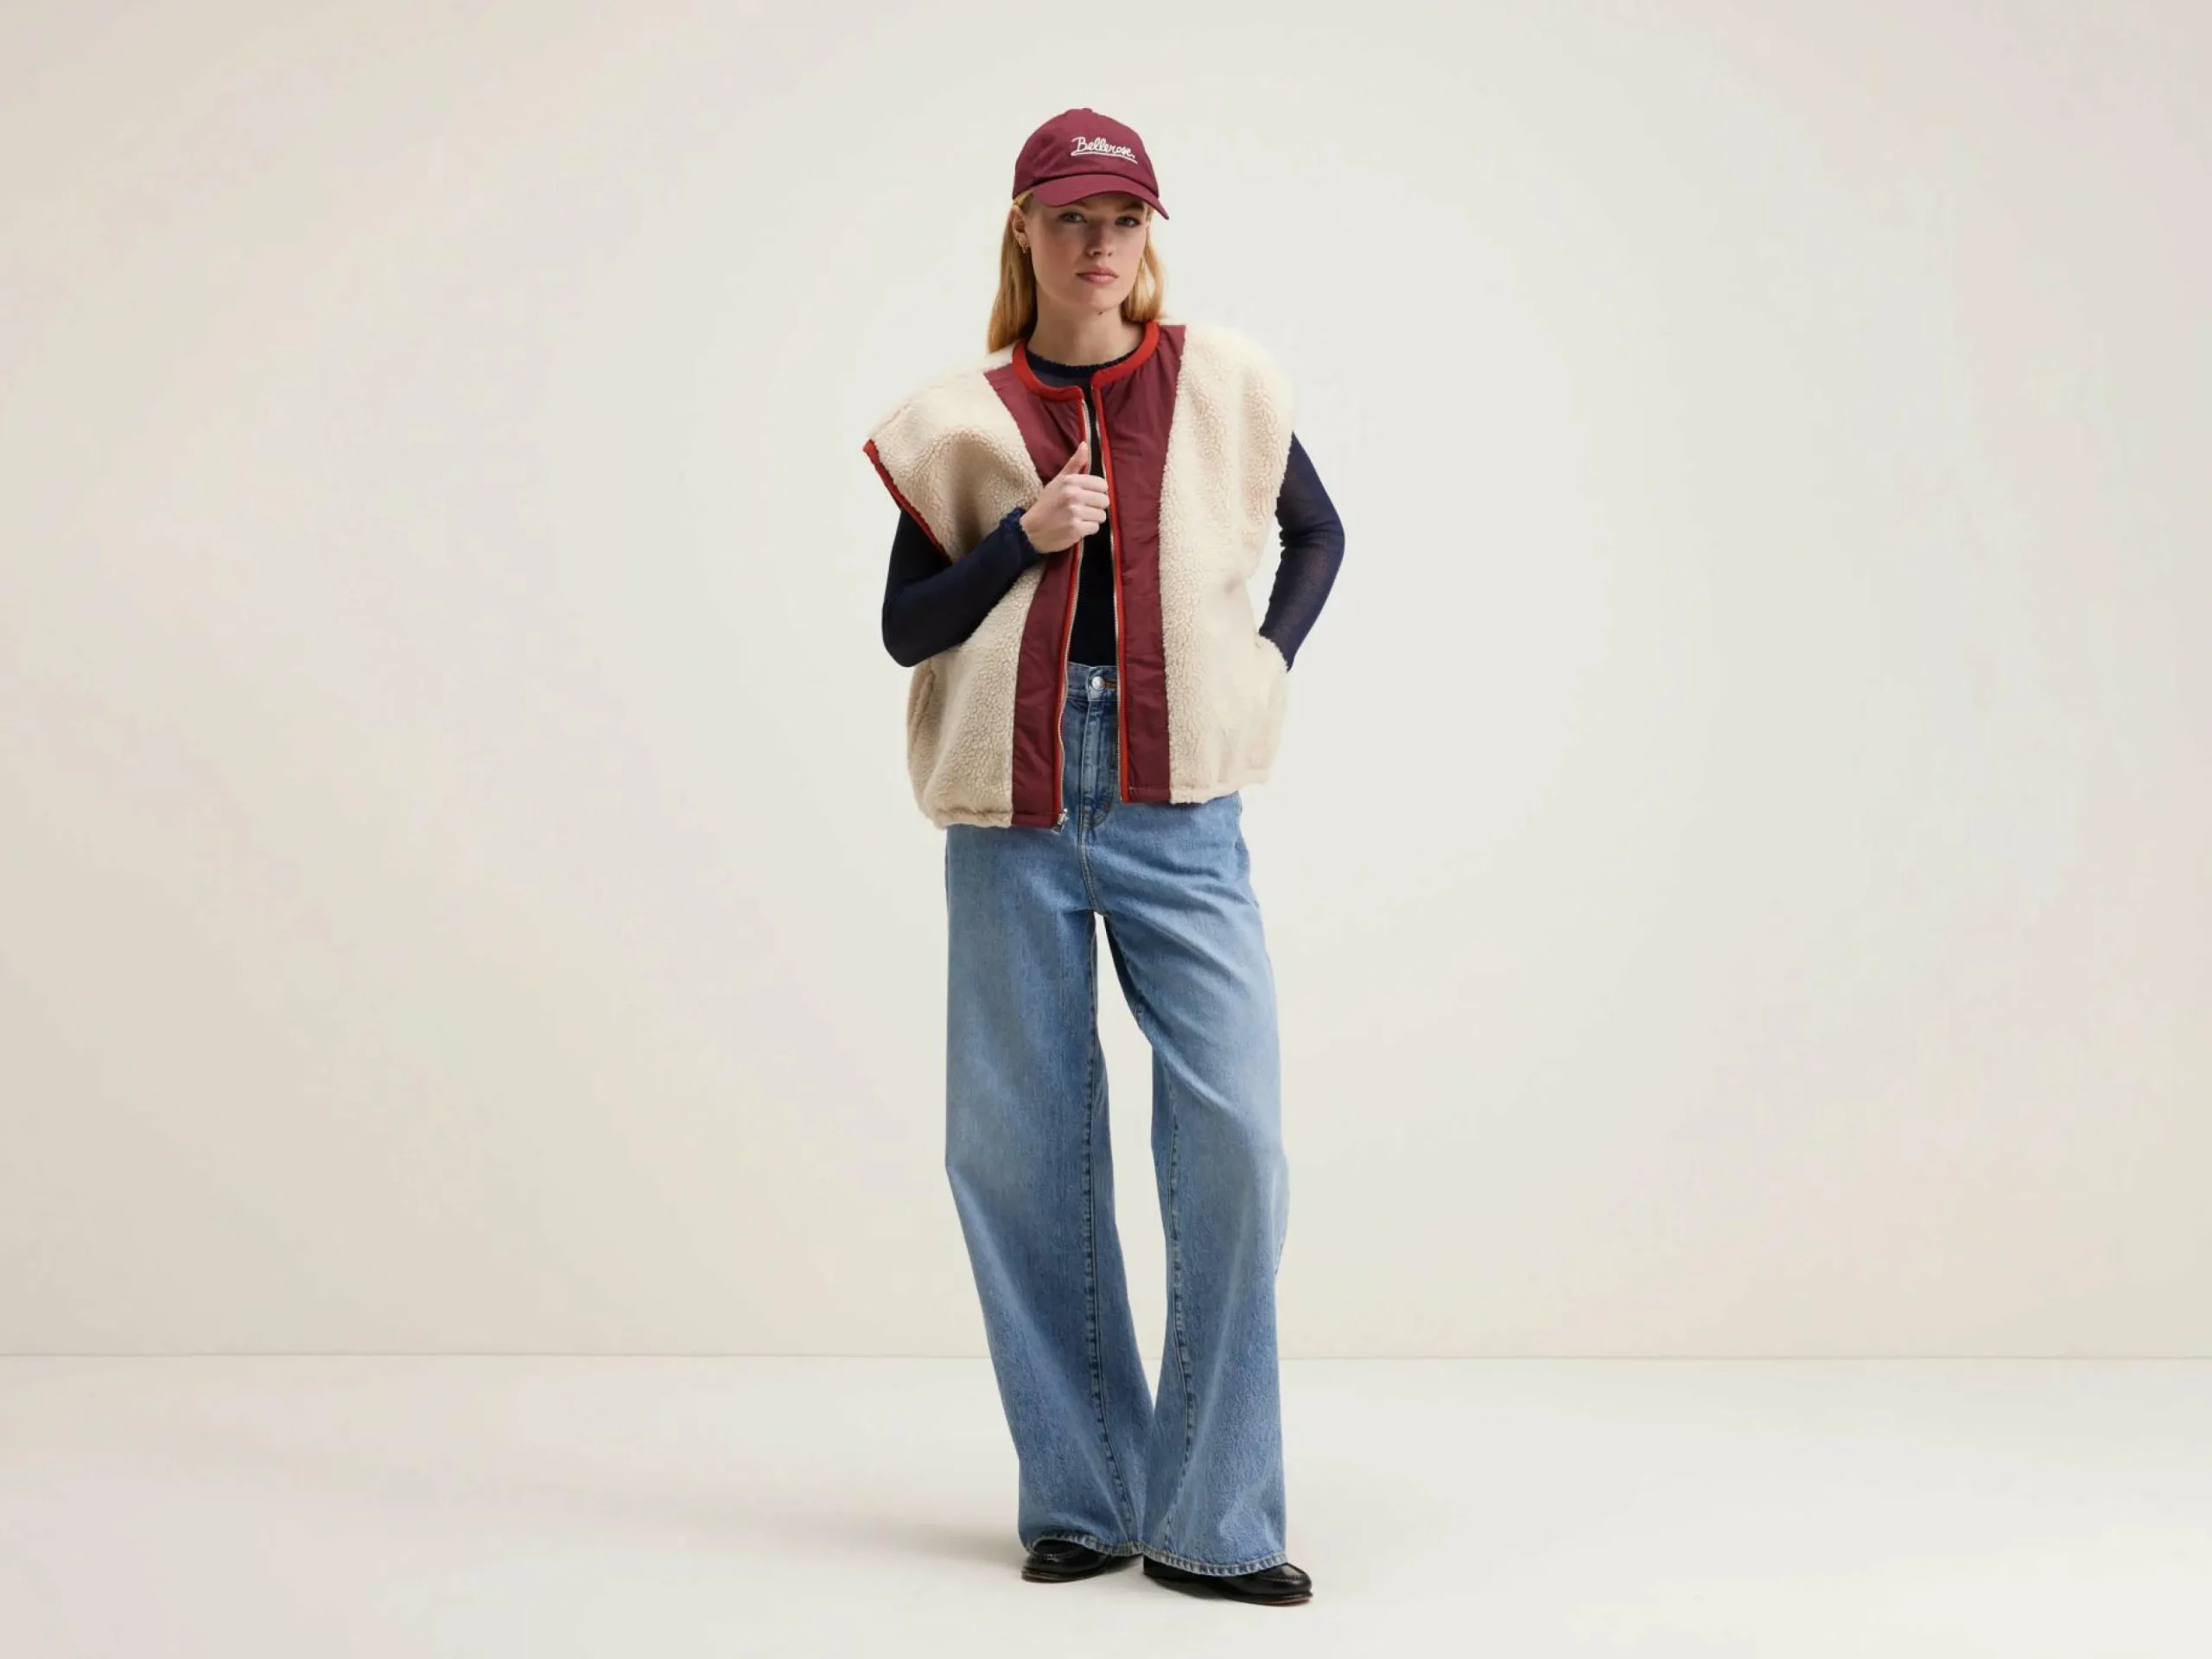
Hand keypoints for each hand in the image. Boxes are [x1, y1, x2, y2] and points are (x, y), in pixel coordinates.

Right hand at [1019, 438, 1107, 552]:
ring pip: (1101, 515)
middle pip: (1104, 501)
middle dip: (1096, 506)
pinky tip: (1076, 528)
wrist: (1031, 530)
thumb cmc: (1047, 504)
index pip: (1102, 484)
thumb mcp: (1058, 481)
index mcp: (1071, 481)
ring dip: (1092, 519)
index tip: (1087, 496)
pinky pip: (1095, 528)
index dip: (1097, 492)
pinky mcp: (1076, 529)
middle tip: (1082, 509)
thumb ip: (1074, 464)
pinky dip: (1088, 530)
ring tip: (1078, 519)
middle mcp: (1073, 495)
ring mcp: (1075, 513)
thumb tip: (1085, 444)